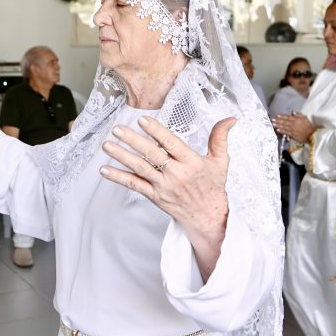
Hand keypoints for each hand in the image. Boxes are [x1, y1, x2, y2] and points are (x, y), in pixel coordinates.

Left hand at [100, 115, 234, 280]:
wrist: (208, 217)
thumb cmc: (213, 187)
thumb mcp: (221, 161)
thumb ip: (220, 138)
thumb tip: (231, 119)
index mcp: (192, 162)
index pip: (171, 144)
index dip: (156, 132)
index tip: (142, 120)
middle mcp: (176, 174)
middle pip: (152, 155)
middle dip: (133, 141)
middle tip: (118, 129)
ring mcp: (164, 186)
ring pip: (140, 169)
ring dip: (121, 157)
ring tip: (107, 145)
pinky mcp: (155, 197)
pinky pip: (134, 185)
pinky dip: (119, 178)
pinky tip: (105, 170)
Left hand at [271, 113, 313, 143]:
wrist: (312, 134)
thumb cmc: (310, 126)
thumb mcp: (305, 118)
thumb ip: (298, 115)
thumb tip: (292, 112)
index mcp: (296, 119)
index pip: (287, 117)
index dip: (281, 116)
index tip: (276, 116)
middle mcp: (293, 124)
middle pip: (284, 122)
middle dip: (277, 121)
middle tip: (272, 120)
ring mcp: (293, 130)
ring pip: (284, 127)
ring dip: (278, 125)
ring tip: (273, 124)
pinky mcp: (293, 135)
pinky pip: (286, 132)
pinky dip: (281, 131)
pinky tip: (277, 130)